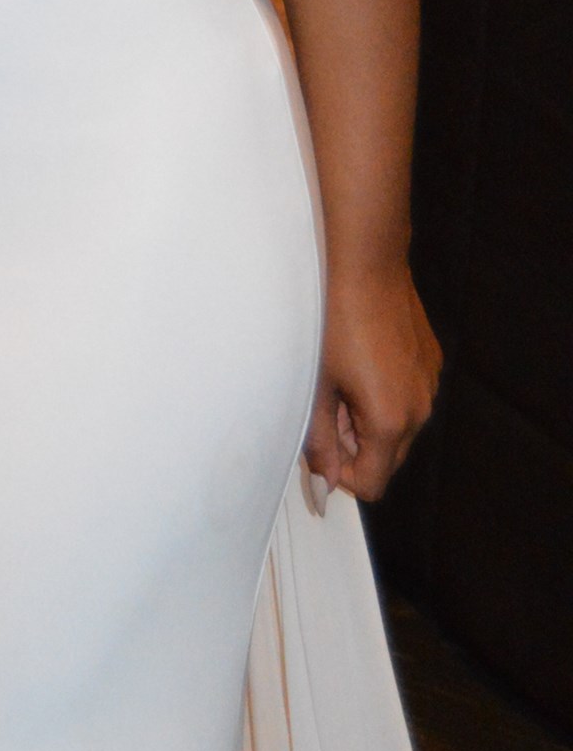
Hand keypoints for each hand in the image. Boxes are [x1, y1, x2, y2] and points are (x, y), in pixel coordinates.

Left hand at [308, 265, 440, 502]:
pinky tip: (364, 359)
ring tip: (342, 378)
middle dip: (355, 446)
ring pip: (400, 428)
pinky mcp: (432, 362)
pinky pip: (410, 397)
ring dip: (370, 419)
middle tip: (326, 405)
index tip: (320, 443)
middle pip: (388, 459)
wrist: (366, 266)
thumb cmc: (334, 321)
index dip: (340, 473)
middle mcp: (420, 410)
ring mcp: (431, 385)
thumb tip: (324, 482)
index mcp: (391, 422)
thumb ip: (320, 441)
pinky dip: (387, 393)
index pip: (371, 484)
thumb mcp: (317, 386)